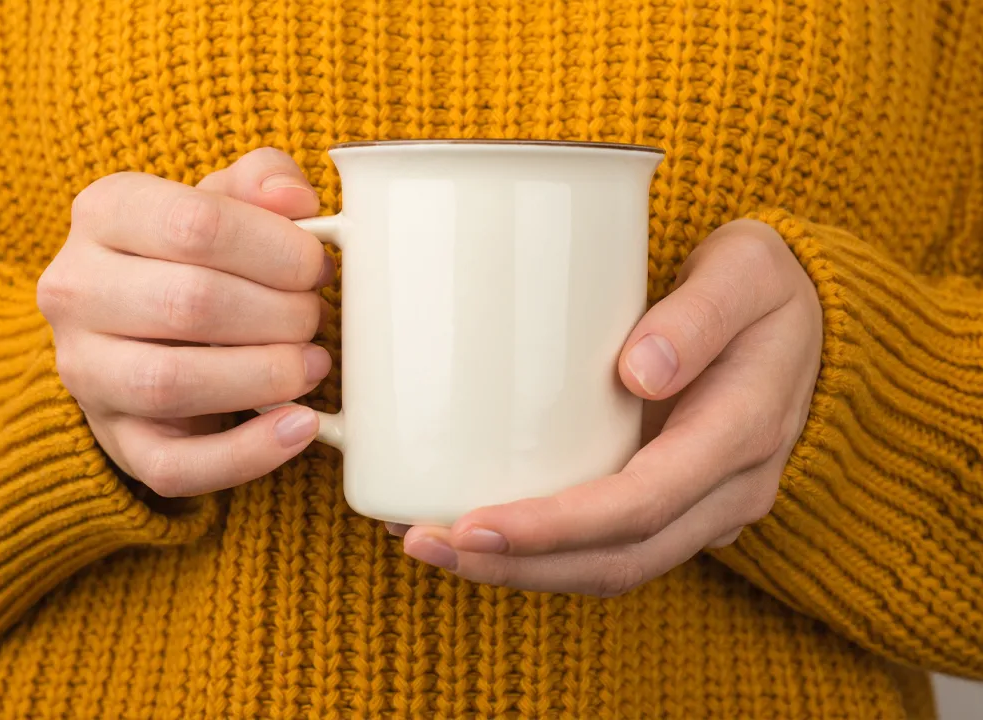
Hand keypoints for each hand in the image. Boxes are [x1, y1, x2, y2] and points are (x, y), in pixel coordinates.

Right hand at [38, 149, 334, 496]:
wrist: (141, 328)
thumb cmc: (196, 256)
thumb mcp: (224, 202)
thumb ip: (261, 182)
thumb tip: (293, 198)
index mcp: (105, 212)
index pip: (196, 223)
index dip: (277, 249)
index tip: (316, 267)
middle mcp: (77, 289)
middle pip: (189, 303)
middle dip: (280, 314)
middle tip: (316, 318)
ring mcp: (87, 371)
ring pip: (172, 384)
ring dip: (265, 377)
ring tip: (313, 366)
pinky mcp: (115, 440)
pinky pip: (174, 466)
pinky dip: (248, 454)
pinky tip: (300, 427)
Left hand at [397, 219, 822, 595]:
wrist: (810, 326)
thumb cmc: (764, 288)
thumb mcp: (747, 271)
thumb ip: (699, 315)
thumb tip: (639, 372)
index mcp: (740, 435)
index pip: (640, 506)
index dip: (555, 528)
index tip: (474, 527)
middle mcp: (725, 492)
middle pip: (615, 560)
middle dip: (516, 565)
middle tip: (425, 543)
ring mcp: (703, 508)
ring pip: (608, 567)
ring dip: (519, 569)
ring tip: (431, 544)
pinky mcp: (674, 504)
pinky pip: (609, 548)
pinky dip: (543, 551)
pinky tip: (480, 531)